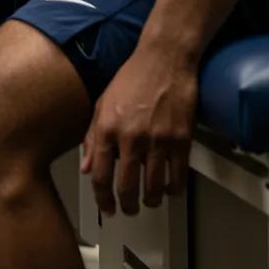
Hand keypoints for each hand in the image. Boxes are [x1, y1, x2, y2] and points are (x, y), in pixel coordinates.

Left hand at [80, 43, 197, 216]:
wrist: (164, 59)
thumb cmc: (132, 77)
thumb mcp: (103, 102)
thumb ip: (92, 136)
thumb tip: (86, 167)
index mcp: (107, 128)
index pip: (100, 176)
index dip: (102, 199)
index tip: (107, 209)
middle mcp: (130, 138)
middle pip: (126, 188)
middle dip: (127, 206)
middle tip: (130, 209)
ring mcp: (157, 140)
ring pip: (154, 188)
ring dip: (151, 201)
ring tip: (150, 200)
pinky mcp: (181, 140)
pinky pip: (178, 177)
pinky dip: (174, 190)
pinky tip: (170, 189)